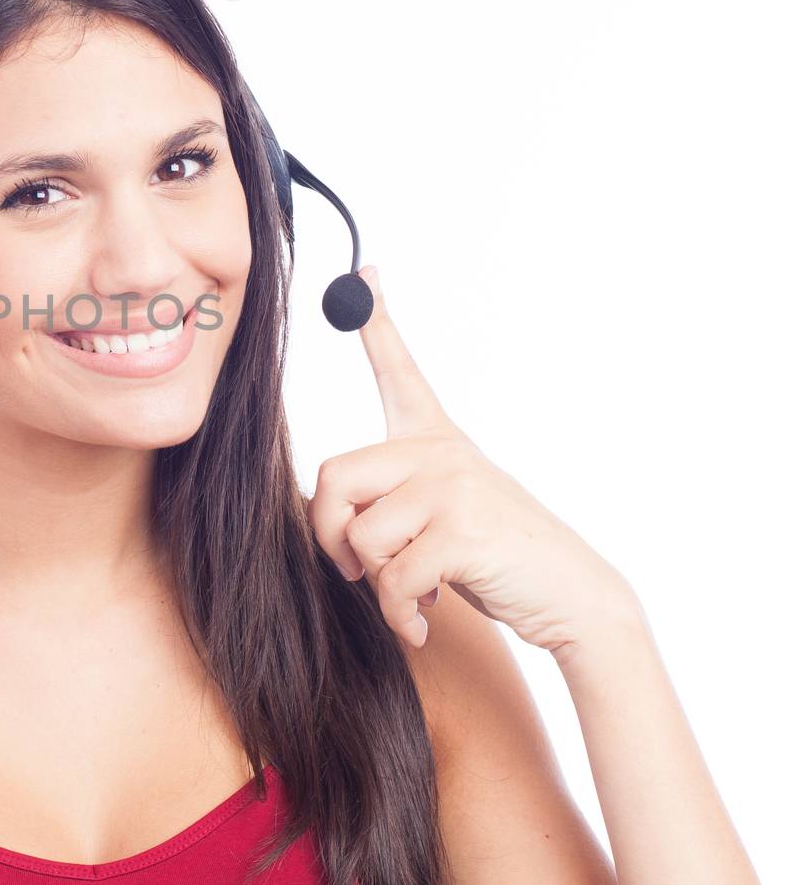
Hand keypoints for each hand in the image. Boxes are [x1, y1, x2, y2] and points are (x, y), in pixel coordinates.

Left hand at [306, 265, 635, 655]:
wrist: (571, 598)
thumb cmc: (496, 561)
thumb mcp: (440, 516)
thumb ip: (392, 501)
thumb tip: (326, 519)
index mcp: (435, 439)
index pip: (399, 371)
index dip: (377, 323)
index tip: (365, 275)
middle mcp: (440, 452)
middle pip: (333, 475)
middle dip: (328, 534)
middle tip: (355, 570)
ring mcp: (452, 486)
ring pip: (358, 534)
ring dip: (375, 583)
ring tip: (411, 594)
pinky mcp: (461, 530)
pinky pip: (391, 575)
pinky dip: (397, 612)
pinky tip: (420, 622)